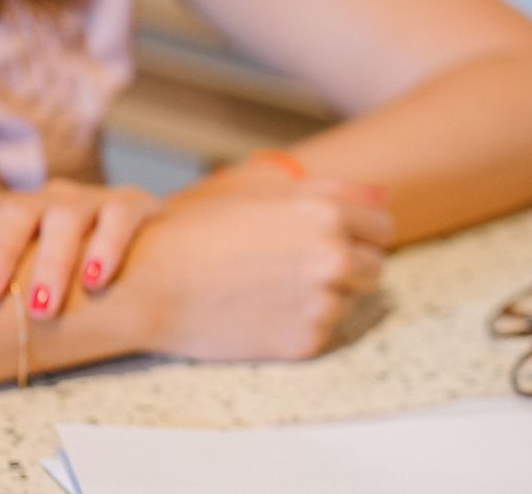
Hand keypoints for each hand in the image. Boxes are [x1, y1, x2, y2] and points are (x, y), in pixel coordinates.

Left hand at [0, 179, 161, 319]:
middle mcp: (46, 201)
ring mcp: (89, 202)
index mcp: (13, 213)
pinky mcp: (133, 206)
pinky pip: (118, 219)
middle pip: (14, 213)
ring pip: (65, 219)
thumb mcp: (31, 268)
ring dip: (51, 262)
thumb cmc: (72, 269)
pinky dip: (106, 247)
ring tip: (42, 307)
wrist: (151, 248)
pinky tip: (96, 280)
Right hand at [120, 160, 392, 359]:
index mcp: (326, 213)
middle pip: (375, 267)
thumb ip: (331, 191)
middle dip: (347, 265)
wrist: (148, 284)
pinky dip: (302, 322)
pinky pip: (325, 329)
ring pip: (351, 300)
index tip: (334, 237)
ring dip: (325, 294)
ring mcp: (323, 303)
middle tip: (297, 265)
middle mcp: (334, 258)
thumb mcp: (262, 191)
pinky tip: (262, 310)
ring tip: (272, 286)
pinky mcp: (307, 341)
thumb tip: (383, 197)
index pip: (383, 227)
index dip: (358, 231)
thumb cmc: (198, 229)